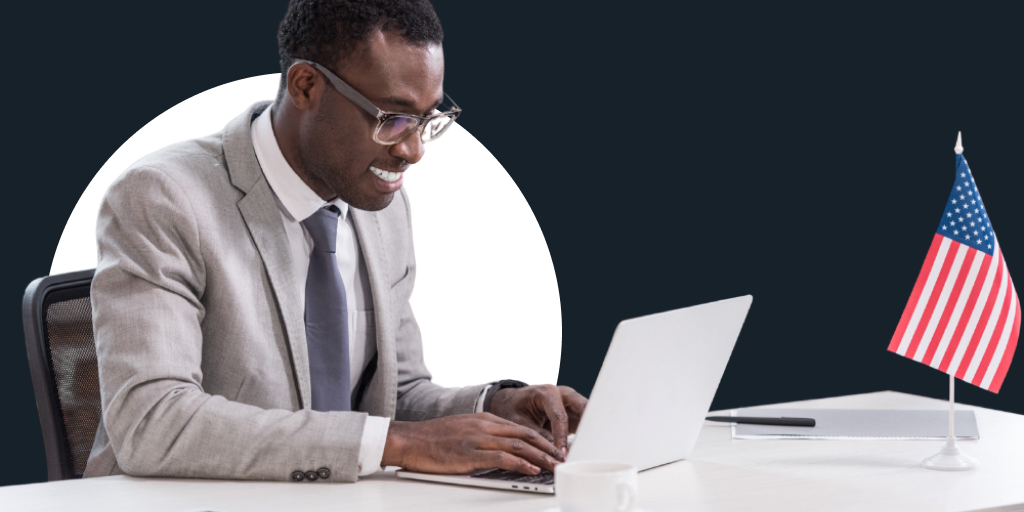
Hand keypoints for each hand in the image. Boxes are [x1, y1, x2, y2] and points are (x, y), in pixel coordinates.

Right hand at [381, 413, 564, 474]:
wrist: (409, 440)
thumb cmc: (432, 438)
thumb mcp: (462, 430)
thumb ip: (482, 436)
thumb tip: (500, 449)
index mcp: (484, 419)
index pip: (520, 428)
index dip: (541, 439)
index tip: (554, 449)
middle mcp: (484, 426)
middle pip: (525, 435)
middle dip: (547, 447)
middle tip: (562, 458)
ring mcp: (478, 439)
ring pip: (519, 446)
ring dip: (541, 457)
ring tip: (555, 466)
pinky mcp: (470, 454)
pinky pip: (503, 458)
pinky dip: (521, 464)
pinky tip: (533, 471)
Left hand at [489, 384, 587, 455]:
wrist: (513, 402)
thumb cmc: (514, 408)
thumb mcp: (519, 422)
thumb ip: (536, 435)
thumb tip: (552, 452)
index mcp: (547, 393)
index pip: (559, 416)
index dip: (561, 437)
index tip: (562, 454)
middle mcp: (564, 395)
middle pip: (583, 408)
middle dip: (587, 428)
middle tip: (587, 449)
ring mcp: (572, 402)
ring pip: (588, 415)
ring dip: (589, 432)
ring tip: (588, 452)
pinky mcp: (575, 413)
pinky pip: (585, 423)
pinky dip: (586, 436)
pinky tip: (584, 450)